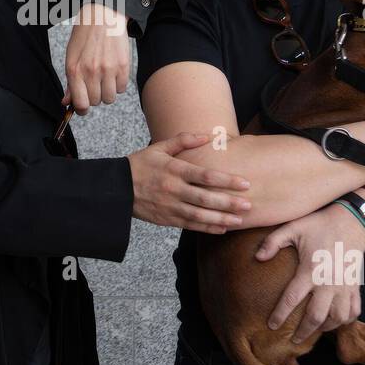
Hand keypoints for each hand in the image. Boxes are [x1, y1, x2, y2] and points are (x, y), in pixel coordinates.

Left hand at [63, 2, 130, 114]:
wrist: (103, 16)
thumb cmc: (84, 36)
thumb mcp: (71, 58)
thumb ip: (70, 83)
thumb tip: (66, 103)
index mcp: (75, 70)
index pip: (80, 103)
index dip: (82, 109)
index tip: (83, 106)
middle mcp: (91, 71)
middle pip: (96, 102)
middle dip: (94, 96)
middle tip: (93, 85)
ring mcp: (108, 69)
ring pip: (109, 98)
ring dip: (107, 92)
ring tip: (104, 79)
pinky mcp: (123, 65)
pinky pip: (122, 88)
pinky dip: (118, 84)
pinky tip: (113, 73)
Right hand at [128, 132, 251, 233]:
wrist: (116, 189)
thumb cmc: (140, 165)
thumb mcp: (159, 148)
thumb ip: (184, 140)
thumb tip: (208, 135)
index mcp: (174, 170)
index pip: (205, 176)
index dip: (226, 180)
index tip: (245, 183)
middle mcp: (173, 189)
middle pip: (205, 198)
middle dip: (228, 203)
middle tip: (248, 205)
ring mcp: (170, 206)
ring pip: (199, 215)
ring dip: (220, 219)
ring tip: (239, 221)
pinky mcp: (166, 219)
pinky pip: (190, 225)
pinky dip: (206, 228)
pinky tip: (221, 229)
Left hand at [254, 204, 364, 339]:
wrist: (352, 221)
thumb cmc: (319, 224)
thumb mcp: (293, 227)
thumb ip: (273, 242)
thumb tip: (257, 258)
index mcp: (311, 270)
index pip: (292, 299)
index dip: (280, 315)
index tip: (271, 325)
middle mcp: (329, 282)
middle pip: (316, 316)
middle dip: (303, 332)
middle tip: (294, 340)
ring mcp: (345, 286)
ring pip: (338, 318)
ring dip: (325, 328)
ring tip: (314, 331)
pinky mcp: (356, 286)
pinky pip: (354, 311)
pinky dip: (345, 321)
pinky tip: (335, 322)